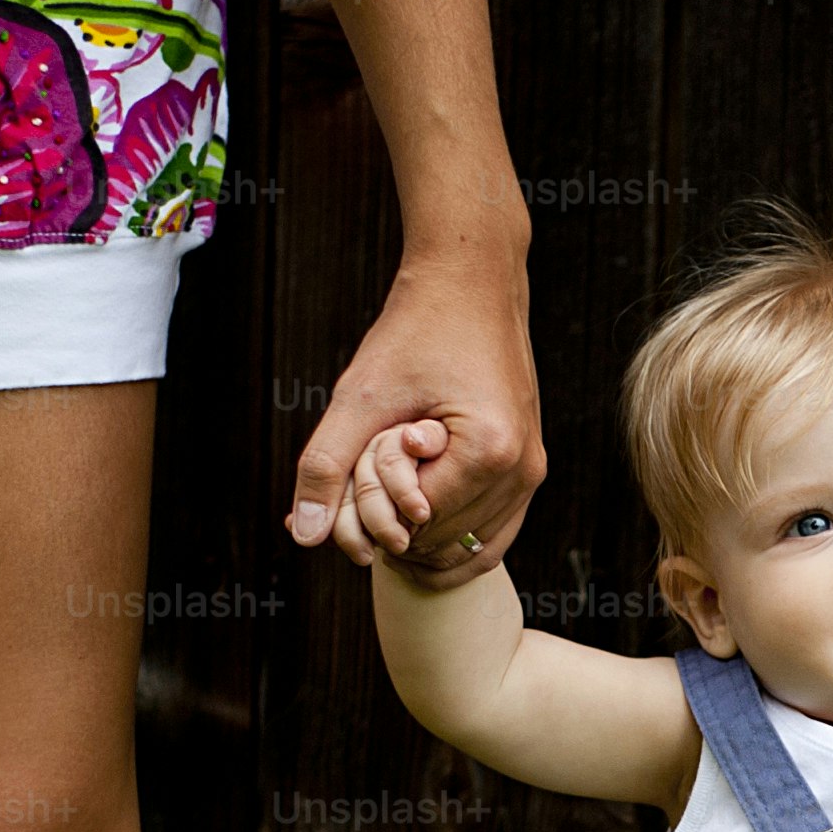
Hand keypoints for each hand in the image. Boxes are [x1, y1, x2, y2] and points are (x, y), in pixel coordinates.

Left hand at [289, 241, 539, 587]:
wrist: (472, 282)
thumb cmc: (416, 331)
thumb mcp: (360, 397)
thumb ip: (326, 466)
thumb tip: (301, 533)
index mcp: (488, 452)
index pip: (415, 525)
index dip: (373, 509)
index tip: (363, 461)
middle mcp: (521, 470)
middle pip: (442, 544)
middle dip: (397, 525)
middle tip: (374, 475)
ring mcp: (532, 472)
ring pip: (470, 549)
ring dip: (424, 535)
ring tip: (393, 488)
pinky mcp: (530, 467)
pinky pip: (493, 532)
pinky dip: (452, 533)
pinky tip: (416, 511)